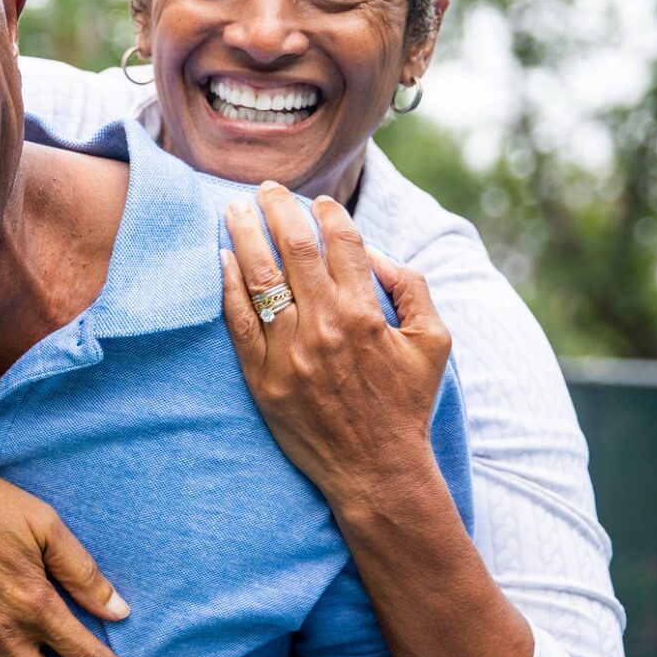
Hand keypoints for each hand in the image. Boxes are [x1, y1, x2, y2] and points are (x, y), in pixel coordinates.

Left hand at [220, 183, 452, 501]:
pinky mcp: (263, 377)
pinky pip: (239, 322)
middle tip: (265, 188)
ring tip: (232, 209)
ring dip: (245, 235)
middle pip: (295, 249)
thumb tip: (376, 253)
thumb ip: (412, 289)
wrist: (376, 469)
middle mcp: (326, 326)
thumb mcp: (434, 343)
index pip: (342, 243)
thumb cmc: (407, 404)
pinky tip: (222, 259)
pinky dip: (228, 286)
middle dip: (278, 209)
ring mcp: (290, 352)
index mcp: (366, 313)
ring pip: (260, 277)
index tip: (318, 202)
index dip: (328, 214)